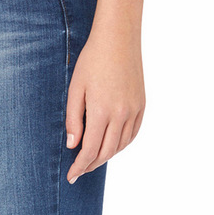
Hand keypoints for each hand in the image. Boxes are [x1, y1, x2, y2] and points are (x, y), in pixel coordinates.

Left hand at [65, 0, 148, 183]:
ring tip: (92, 161)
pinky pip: (132, 134)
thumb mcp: (75, 89)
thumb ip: (73, 120)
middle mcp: (121, 114)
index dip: (79, 166)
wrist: (118, 38)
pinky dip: (121, 145)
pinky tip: (111, 146)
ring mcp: (134, 110)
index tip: (71, 176)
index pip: (90, 150)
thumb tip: (73, 146)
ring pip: (120, 146)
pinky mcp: (142, 105)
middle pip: (106, 152)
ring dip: (106, 156)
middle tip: (79, 171)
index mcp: (102, 111)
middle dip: (91, 165)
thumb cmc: (92, 60)